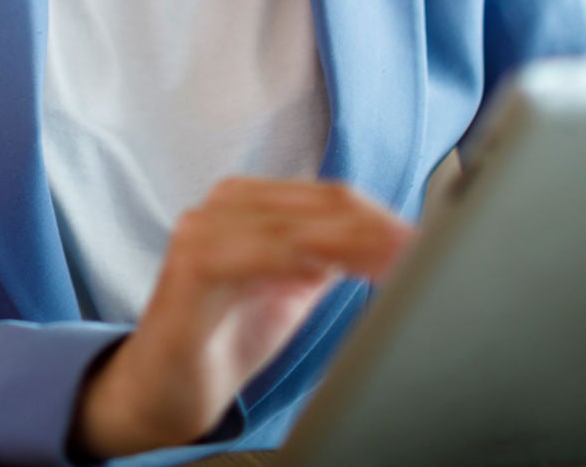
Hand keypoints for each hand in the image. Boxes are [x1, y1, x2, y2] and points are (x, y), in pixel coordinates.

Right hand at [69, 178, 414, 459]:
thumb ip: (327, 260)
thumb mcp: (289, 290)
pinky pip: (256, 252)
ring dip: (354, 244)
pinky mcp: (191, 263)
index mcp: (249, 203)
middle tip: (420, 253)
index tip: (423, 244)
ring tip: (395, 264)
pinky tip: (331, 270)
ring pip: (296, 225)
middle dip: (378, 230)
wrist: (162, 387)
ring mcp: (203, 229)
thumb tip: (388, 244)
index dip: (382, 220)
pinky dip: (301, 258)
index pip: (331, 198)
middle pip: (321, 204)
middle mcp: (224, 205)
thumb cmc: (222, 336)